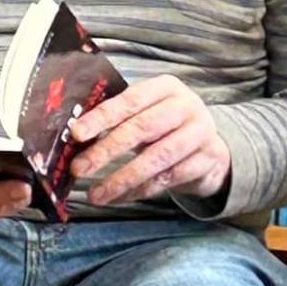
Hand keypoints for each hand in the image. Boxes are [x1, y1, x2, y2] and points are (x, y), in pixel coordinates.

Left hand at [68, 75, 230, 206]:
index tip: (76, 133)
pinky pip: (167, 180)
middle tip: (79, 168)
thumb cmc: (168, 125)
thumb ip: (119, 117)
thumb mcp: (149, 111)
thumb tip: (75, 136)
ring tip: (96, 194)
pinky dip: (138, 191)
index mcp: (166, 87)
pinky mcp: (206, 161)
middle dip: (107, 150)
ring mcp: (200, 134)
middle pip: (142, 128)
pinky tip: (118, 197)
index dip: (102, 117)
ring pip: (156, 159)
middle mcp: (186, 107)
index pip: (130, 100)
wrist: (211, 147)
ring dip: (122, 178)